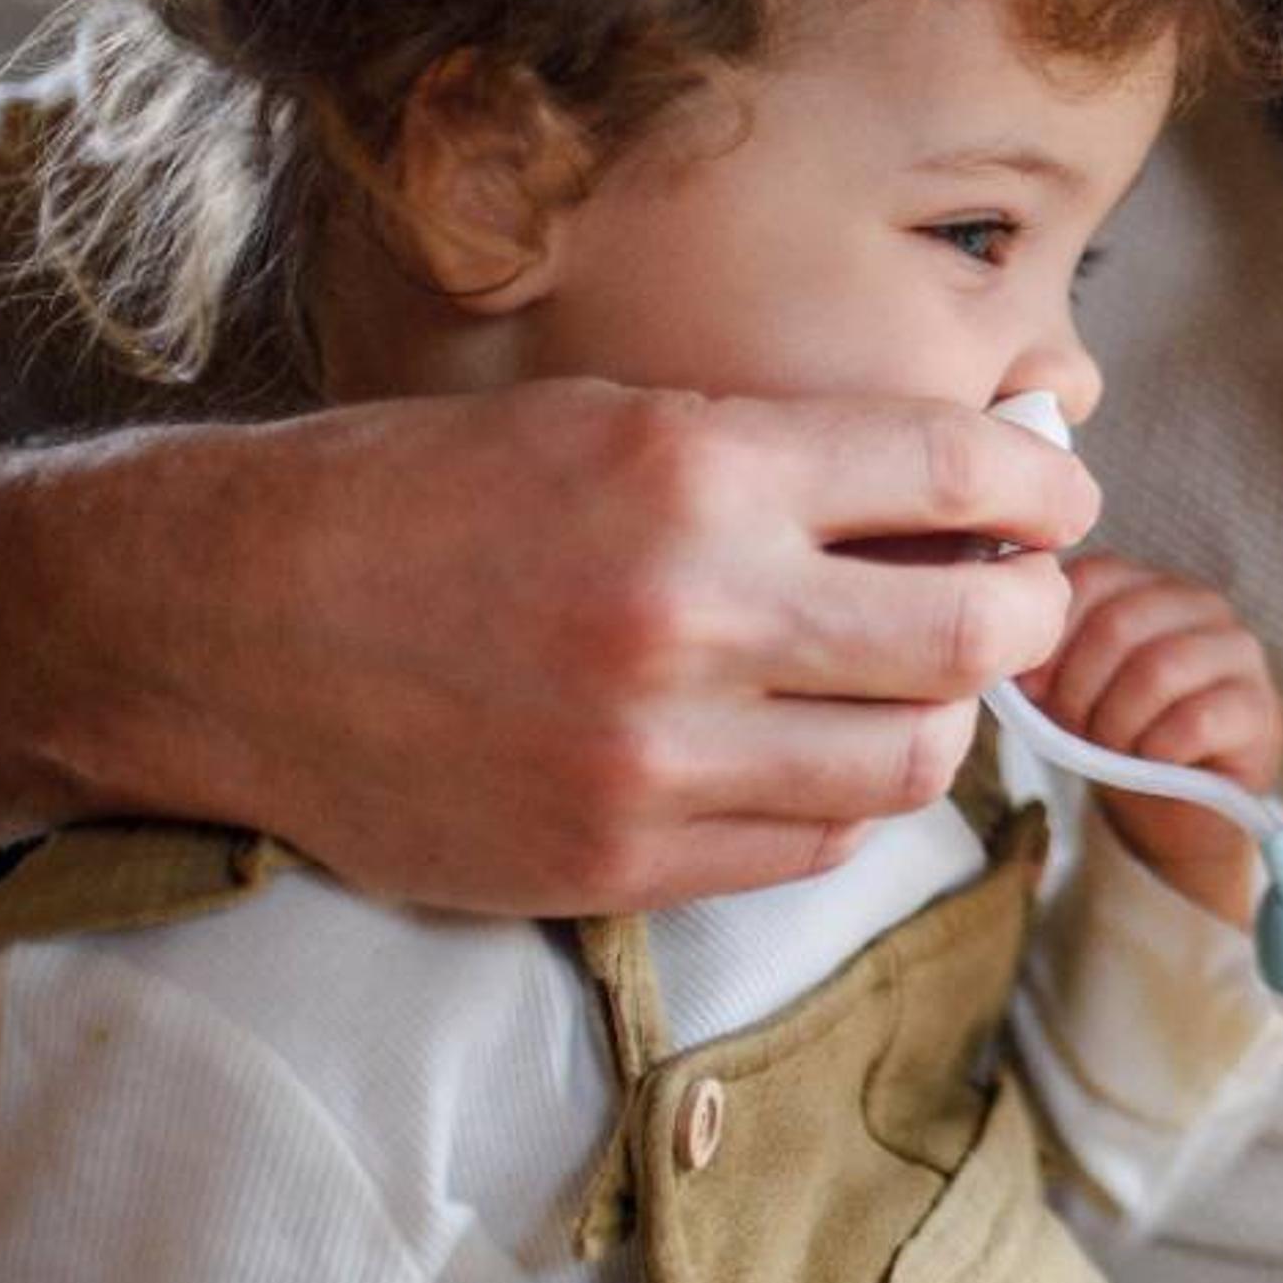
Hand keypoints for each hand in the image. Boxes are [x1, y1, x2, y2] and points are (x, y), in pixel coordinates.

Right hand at [97, 380, 1096, 913]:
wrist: (223, 627)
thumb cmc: (422, 499)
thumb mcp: (610, 418)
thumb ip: (789, 459)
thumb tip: (973, 478)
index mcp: (695, 469)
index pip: (953, 471)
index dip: (1041, 484)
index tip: (1059, 496)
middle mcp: (694, 615)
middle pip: (973, 634)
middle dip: (1030, 608)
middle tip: (1018, 590)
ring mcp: (659, 757)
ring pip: (913, 757)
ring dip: (945, 712)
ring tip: (916, 673)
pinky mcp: (620, 863)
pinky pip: (817, 845)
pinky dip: (849, 795)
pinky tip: (818, 746)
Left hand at [1021, 555, 1281, 928]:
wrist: (1179, 806)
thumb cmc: (1119, 736)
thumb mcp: (1069, 691)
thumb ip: (1044, 663)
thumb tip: (1009, 664)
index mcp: (1148, 586)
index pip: (1091, 578)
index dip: (1051, 638)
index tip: (1034, 689)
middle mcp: (1200, 604)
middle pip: (1119, 624)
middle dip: (1079, 690)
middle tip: (1074, 730)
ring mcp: (1237, 652)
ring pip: (1158, 669)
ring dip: (1117, 723)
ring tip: (1114, 750)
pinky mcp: (1260, 708)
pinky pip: (1196, 720)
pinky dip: (1158, 748)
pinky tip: (1154, 762)